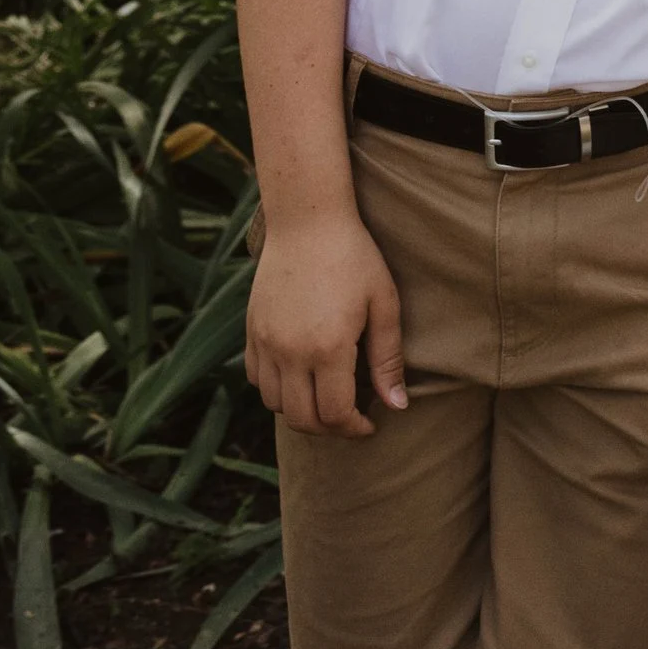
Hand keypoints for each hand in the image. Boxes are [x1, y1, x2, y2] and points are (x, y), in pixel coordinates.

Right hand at [247, 212, 406, 435]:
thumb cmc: (354, 256)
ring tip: (325, 396)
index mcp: (328, 348)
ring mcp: (265, 342)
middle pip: (302, 420)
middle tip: (350, 417)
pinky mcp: (251, 330)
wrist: (307, 219)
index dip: (354, 429)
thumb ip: (388, 358)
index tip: (370, 424)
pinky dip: (276, 389)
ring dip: (300, 410)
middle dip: (329, 429)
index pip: (335, 415)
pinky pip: (257, 379)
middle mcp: (290, 352)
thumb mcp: (383, 303)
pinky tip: (299, 374)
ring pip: (275, 405)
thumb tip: (396, 406)